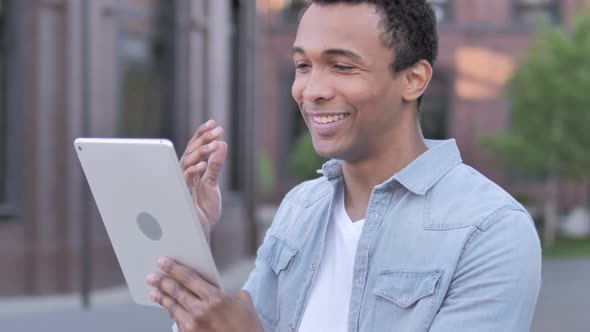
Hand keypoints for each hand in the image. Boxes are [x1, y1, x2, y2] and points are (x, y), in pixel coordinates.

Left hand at [147, 257, 262, 331]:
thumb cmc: (248, 326)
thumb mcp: (243, 301)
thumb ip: (227, 291)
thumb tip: (215, 289)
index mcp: (215, 298)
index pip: (189, 278)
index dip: (173, 268)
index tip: (163, 262)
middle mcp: (201, 311)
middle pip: (176, 291)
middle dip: (162, 282)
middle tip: (152, 276)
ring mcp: (194, 326)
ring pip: (173, 307)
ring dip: (162, 298)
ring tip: (153, 292)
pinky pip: (177, 321)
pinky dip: (172, 313)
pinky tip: (168, 308)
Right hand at [179, 119, 227, 240]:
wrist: (199, 233)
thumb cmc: (203, 210)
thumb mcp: (213, 184)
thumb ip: (216, 166)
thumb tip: (222, 144)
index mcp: (191, 171)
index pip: (195, 148)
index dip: (202, 135)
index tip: (213, 123)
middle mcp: (184, 175)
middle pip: (190, 151)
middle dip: (203, 138)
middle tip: (217, 129)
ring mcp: (182, 185)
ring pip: (187, 162)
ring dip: (200, 151)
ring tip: (215, 143)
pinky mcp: (182, 196)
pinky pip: (184, 180)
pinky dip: (193, 171)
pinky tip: (204, 164)